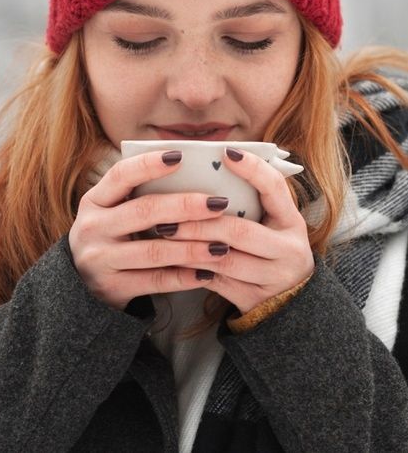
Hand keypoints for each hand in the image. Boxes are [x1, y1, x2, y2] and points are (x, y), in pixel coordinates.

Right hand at [68, 150, 231, 310]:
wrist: (80, 289)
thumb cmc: (111, 238)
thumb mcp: (112, 213)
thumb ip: (140, 195)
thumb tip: (191, 174)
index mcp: (94, 201)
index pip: (121, 175)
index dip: (149, 164)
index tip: (180, 156)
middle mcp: (93, 227)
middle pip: (144, 211)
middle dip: (186, 206)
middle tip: (219, 203)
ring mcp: (100, 259)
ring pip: (154, 251)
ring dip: (192, 247)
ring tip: (222, 244)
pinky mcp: (111, 288)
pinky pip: (156, 281)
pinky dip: (184, 277)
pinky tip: (208, 273)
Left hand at [160, 147, 314, 314]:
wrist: (290, 304)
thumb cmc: (272, 250)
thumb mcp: (274, 225)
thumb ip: (254, 201)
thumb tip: (218, 161)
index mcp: (293, 222)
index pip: (275, 188)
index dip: (252, 169)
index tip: (227, 152)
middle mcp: (289, 250)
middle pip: (239, 231)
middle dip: (199, 222)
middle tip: (168, 214)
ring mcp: (274, 278)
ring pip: (224, 261)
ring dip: (189, 246)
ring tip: (164, 234)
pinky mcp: (255, 300)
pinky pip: (217, 284)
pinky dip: (192, 271)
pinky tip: (172, 260)